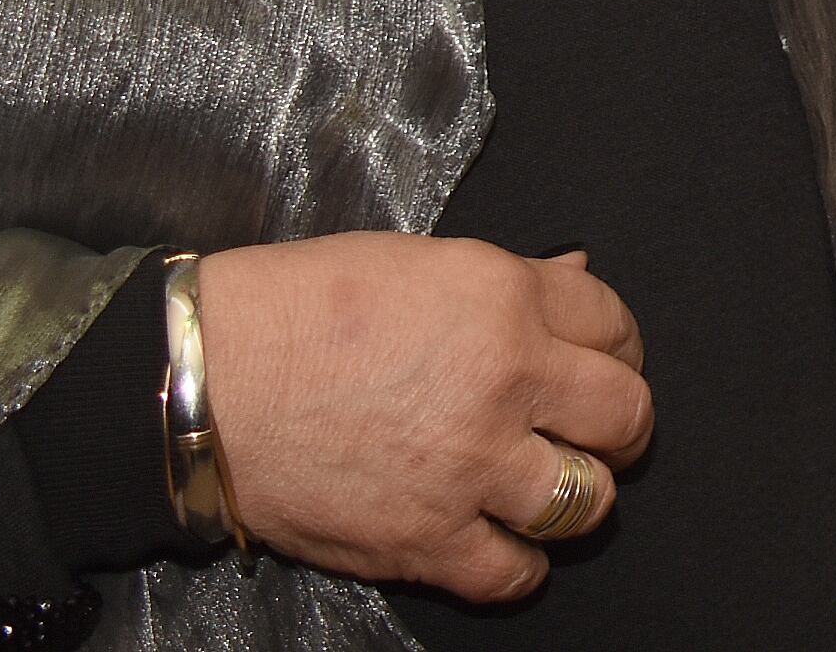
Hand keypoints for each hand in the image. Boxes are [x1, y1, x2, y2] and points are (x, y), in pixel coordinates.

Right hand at [196, 235, 653, 601]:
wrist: (210, 382)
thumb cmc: (303, 309)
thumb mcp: (421, 263)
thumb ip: (512, 280)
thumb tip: (579, 283)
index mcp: (506, 300)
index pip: (616, 325)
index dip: (617, 346)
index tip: (603, 362)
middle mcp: (506, 382)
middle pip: (626, 416)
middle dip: (620, 425)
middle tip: (594, 431)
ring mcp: (470, 467)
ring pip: (586, 499)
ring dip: (574, 494)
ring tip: (546, 485)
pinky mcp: (426, 538)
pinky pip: (513, 572)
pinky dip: (517, 564)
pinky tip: (500, 541)